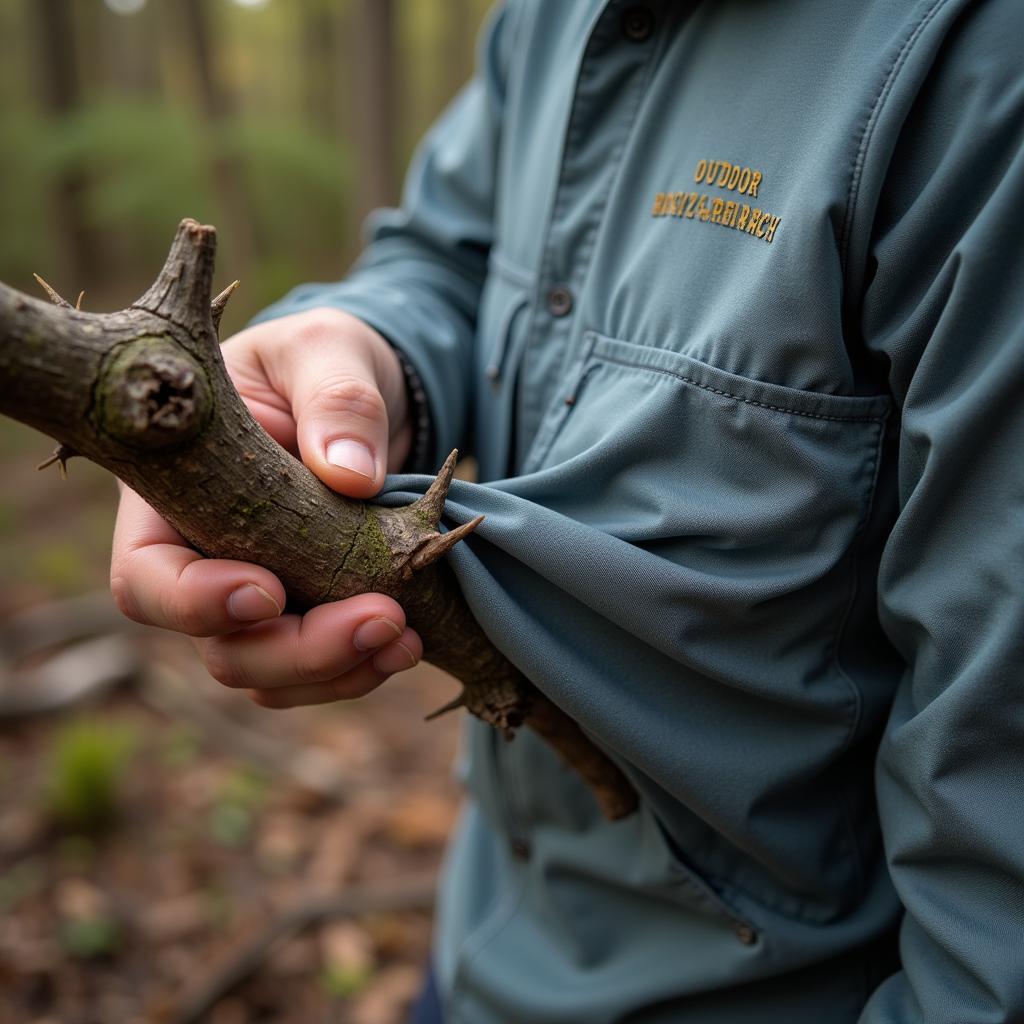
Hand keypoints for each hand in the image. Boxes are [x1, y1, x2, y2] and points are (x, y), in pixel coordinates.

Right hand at [110, 307, 421, 706]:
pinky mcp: (309, 611)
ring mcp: (256, 592)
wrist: (371, 389)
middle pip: (217, 645)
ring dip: (336, 671)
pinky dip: (360, 670)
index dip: (193, 601)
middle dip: (295, 651)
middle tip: (381, 619)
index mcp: (176, 491)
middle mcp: (204, 554)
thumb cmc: (324, 357)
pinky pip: (317, 671)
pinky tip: (408, 644)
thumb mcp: (329, 350)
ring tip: (405, 637)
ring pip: (269, 672)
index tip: (269, 592)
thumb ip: (338, 399)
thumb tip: (350, 476)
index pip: (146, 574)